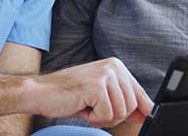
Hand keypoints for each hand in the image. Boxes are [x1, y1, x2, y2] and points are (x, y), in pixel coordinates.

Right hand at [25, 57, 153, 127]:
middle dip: (114, 117)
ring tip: (88, 108)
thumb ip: (122, 100)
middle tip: (95, 112)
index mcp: (116, 66)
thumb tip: (146, 114)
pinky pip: (108, 114)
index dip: (142, 111)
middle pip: (132, 106)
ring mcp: (105, 74)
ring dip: (104, 118)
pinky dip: (94, 119)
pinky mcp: (96, 86)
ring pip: (121, 112)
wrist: (40, 92)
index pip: (140, 93)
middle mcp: (113, 66)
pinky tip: (82, 108)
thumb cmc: (68, 95)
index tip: (143, 121)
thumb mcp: (100, 95)